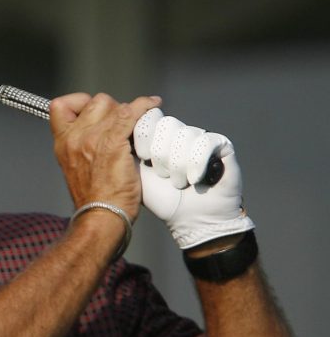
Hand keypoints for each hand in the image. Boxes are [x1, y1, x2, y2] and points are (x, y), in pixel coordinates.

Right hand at [50, 93, 154, 221]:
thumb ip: (83, 148)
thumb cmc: (95, 199)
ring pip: (114, 106)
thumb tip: (103, 131)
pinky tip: (153, 106)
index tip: (95, 111)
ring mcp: (92, 139)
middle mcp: (73, 138)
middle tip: (124, 124)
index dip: (79, 102)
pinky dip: (144, 106)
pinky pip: (130, 113)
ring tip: (141, 120)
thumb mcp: (77, 169)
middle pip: (95, 102)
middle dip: (112, 108)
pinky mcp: (113, 144)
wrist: (100, 217)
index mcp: (62, 143)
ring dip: (130, 111)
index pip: (59, 106)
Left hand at [133, 108, 254, 248]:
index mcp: (159, 136)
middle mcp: (181, 133)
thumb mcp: (135, 172)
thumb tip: (115, 124)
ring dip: (178, 165)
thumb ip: (125, 148)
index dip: (143, 136)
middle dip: (159, 153)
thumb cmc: (162, 199)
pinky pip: (205, 142)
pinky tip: (194, 179)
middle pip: (165, 123)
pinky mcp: (221, 146)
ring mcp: (201, 138)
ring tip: (178, 183)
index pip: (148, 116)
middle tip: (162, 174)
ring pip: (184, 134)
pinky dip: (196, 163)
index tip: (143, 158)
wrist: (190, 220)